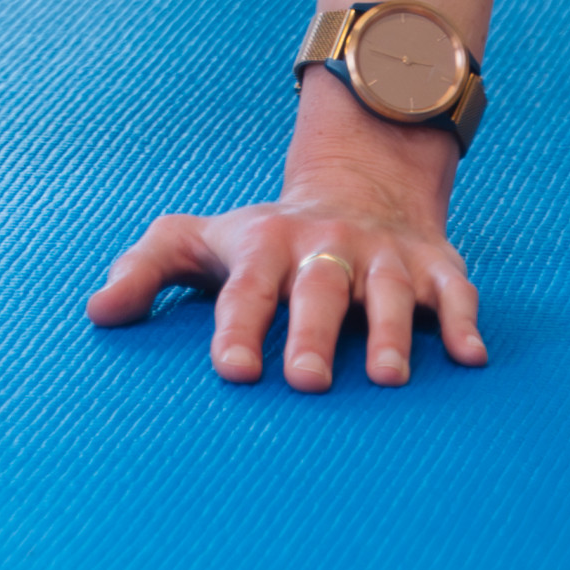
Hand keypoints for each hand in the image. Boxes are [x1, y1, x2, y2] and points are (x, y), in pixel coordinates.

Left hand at [86, 165, 486, 389]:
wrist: (359, 187)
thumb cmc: (265, 243)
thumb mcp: (202, 242)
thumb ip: (146, 269)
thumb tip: (98, 313)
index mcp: (266, 248)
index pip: (248, 290)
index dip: (239, 327)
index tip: (231, 370)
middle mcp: (326, 249)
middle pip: (319, 290)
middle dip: (313, 334)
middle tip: (307, 382)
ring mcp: (383, 257)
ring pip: (390, 291)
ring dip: (390, 331)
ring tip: (388, 379)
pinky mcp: (434, 266)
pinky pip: (455, 292)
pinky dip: (464, 322)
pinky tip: (470, 359)